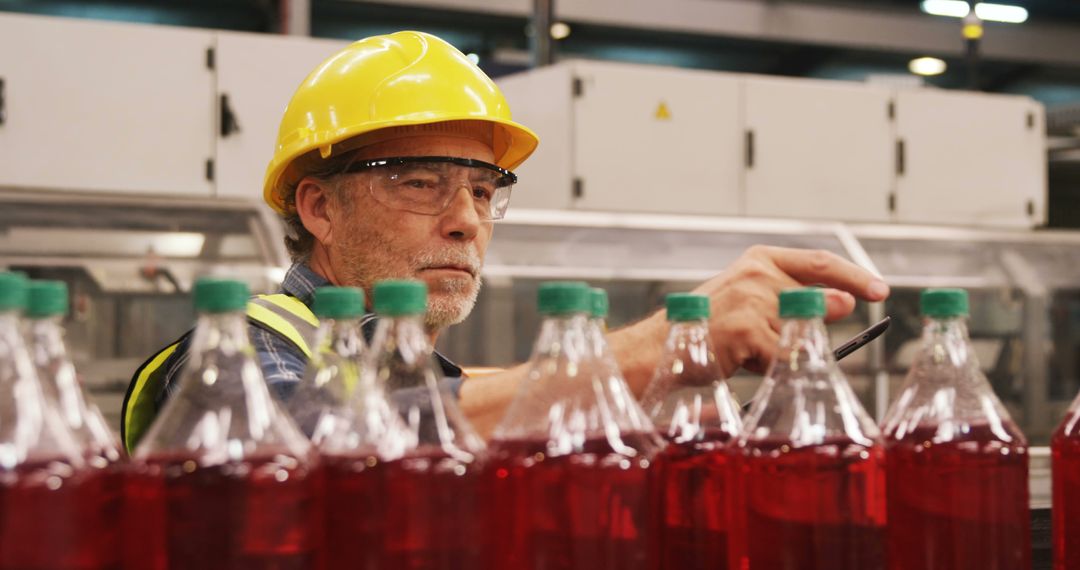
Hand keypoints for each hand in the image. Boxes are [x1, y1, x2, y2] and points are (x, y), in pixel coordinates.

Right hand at [692, 245, 889, 375]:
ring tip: (746, 350)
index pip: (821, 263)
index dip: (855, 277)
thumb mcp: (754, 303)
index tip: (880, 291)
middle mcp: (758, 274)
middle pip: (815, 303)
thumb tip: (847, 304)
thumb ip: (798, 301)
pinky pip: (781, 357)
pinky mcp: (748, 330)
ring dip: (780, 351)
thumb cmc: (708, 326)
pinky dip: (767, 367)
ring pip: (798, 335)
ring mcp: (753, 301)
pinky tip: (740, 360)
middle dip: (811, 327)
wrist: (662, 345)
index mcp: (760, 259)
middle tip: (784, 337)